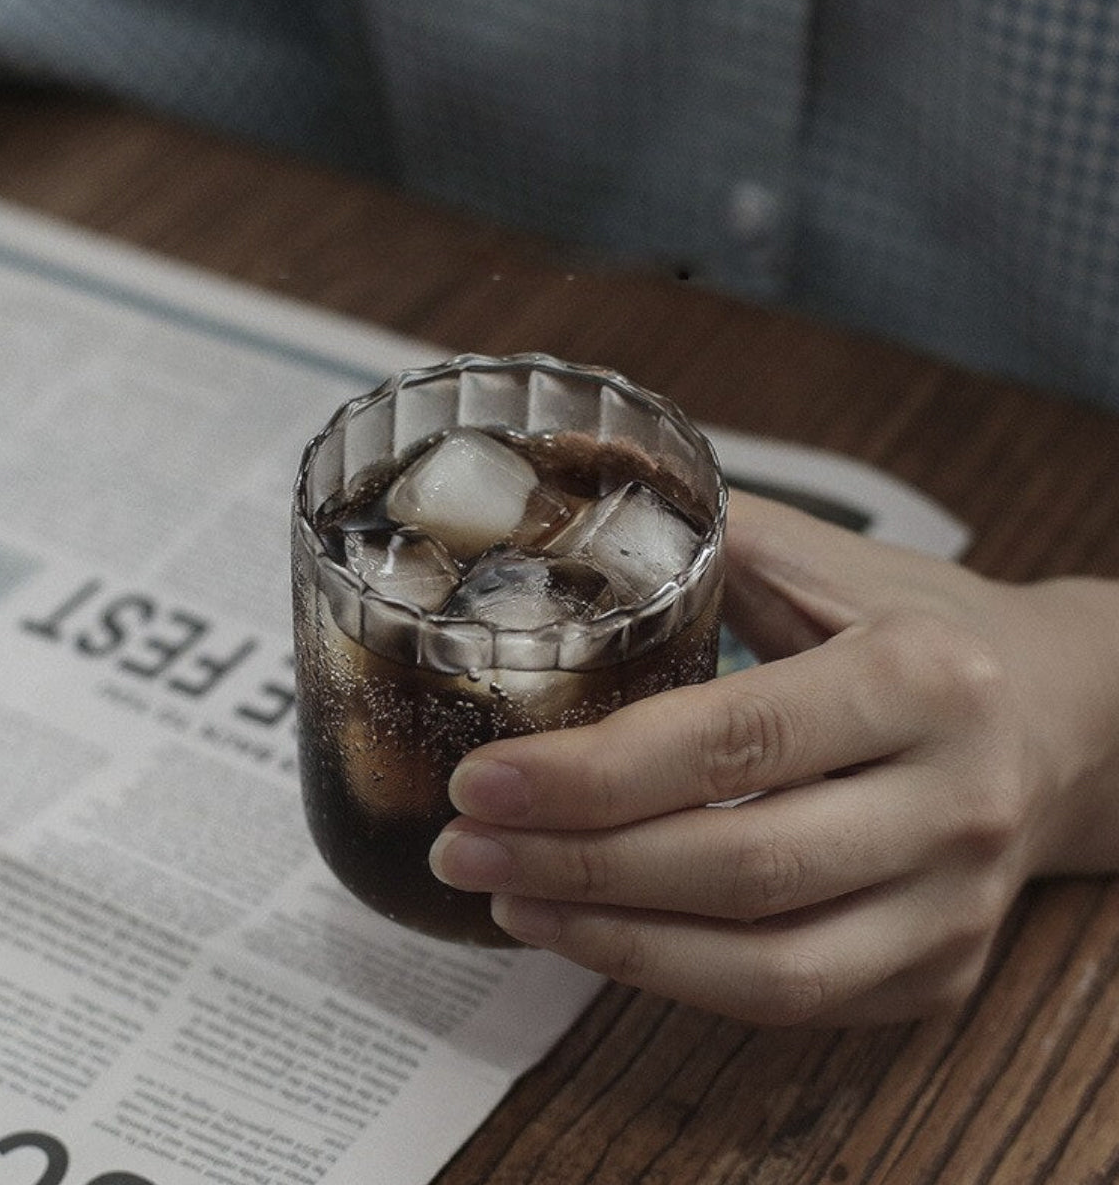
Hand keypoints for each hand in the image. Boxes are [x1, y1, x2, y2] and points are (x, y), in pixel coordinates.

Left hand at [429, 490, 1118, 1024]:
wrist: (1066, 722)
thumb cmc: (930, 629)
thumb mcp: (837, 565)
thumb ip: (708, 545)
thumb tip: (558, 522)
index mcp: (922, 679)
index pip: (733, 742)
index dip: (592, 774)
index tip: (481, 781)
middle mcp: (955, 803)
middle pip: (739, 866)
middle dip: (577, 866)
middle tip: (462, 847)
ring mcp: (955, 906)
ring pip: (763, 964)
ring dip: (610, 940)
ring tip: (505, 896)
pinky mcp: (938, 973)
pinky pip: (788, 999)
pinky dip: (673, 975)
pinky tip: (591, 931)